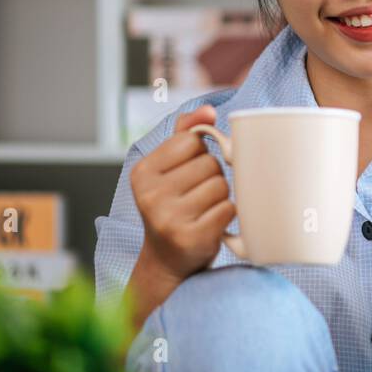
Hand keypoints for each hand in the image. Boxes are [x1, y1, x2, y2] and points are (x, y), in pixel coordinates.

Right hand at [130, 105, 235, 290]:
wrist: (167, 262)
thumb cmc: (173, 208)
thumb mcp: (168, 170)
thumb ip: (185, 134)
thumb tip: (208, 110)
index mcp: (142, 172)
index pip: (192, 141)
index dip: (200, 155)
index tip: (189, 174)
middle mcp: (150, 195)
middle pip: (210, 164)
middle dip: (213, 178)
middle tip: (198, 197)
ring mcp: (169, 218)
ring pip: (222, 186)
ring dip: (222, 197)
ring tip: (205, 211)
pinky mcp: (192, 238)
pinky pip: (229, 209)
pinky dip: (228, 215)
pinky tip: (213, 224)